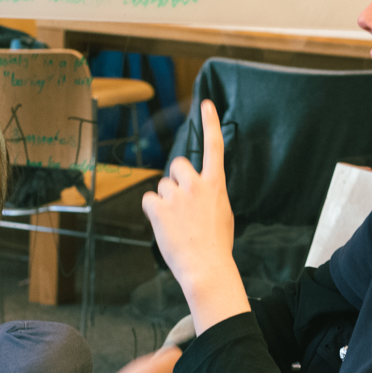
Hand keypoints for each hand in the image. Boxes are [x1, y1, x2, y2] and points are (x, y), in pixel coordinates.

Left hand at [141, 99, 248, 331]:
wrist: (207, 267)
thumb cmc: (217, 245)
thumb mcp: (223, 213)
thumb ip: (210, 195)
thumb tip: (199, 192)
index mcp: (216, 185)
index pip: (214, 147)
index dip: (210, 123)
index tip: (205, 104)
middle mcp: (196, 185)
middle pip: (177, 164)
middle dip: (175, 178)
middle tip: (180, 201)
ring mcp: (177, 195)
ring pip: (162, 186)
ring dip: (165, 201)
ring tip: (176, 223)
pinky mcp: (159, 208)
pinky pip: (149, 200)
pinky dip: (153, 211)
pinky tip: (164, 226)